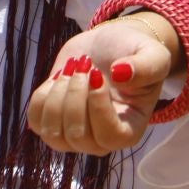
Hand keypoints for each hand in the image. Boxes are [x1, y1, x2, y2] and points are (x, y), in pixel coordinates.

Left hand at [27, 17, 176, 156]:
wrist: (108, 47)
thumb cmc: (134, 54)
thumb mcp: (153, 55)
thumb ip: (145, 66)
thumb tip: (121, 74)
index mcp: (129, 130)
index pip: (108, 137)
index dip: (98, 107)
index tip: (97, 74)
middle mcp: (100, 141)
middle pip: (77, 135)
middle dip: (76, 93)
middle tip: (86, 64)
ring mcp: (73, 136)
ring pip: (52, 132)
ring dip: (59, 93)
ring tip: (73, 68)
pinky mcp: (51, 123)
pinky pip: (36, 120)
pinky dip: (43, 95)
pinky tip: (59, 77)